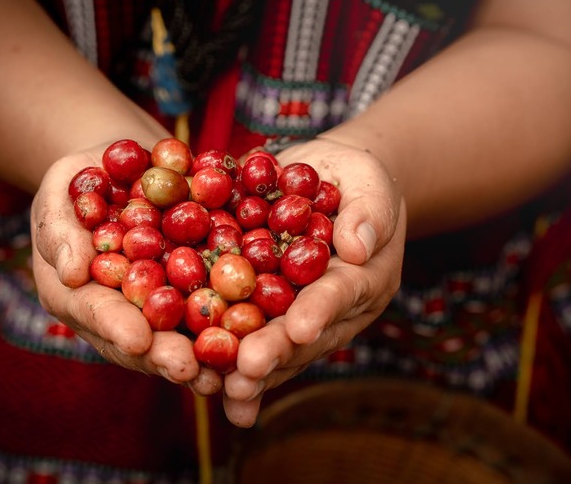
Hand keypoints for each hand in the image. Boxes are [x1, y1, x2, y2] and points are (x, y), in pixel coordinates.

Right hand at [30, 145, 221, 392]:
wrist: (123, 166)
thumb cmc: (79, 180)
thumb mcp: (61, 193)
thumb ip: (59, 230)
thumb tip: (72, 273)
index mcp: (77, 293)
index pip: (96, 312)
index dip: (116, 327)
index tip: (137, 341)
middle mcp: (118, 310)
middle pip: (141, 339)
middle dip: (165, 356)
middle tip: (190, 370)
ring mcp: (155, 305)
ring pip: (178, 335)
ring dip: (202, 355)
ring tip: (224, 374)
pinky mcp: (190, 290)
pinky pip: (212, 306)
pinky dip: (232, 323)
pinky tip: (255, 334)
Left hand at [221, 139, 405, 425]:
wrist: (327, 180)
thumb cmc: (355, 178)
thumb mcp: (369, 183)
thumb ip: (368, 212)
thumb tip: (356, 247)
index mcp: (364, 279)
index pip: (341, 294)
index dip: (319, 311)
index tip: (299, 329)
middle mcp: (331, 308)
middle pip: (301, 334)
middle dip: (274, 352)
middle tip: (248, 372)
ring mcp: (296, 311)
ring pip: (273, 344)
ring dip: (248, 370)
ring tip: (226, 393)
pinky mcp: (264, 306)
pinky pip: (243, 330)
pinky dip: (223, 355)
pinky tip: (201, 382)